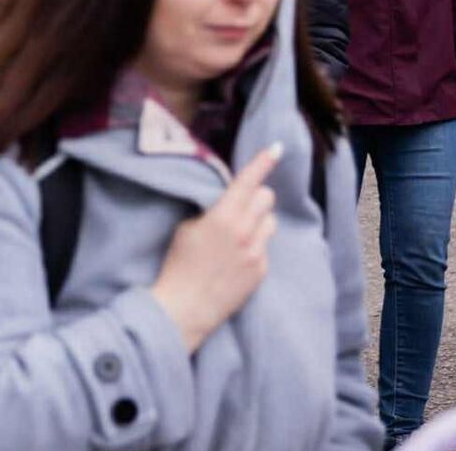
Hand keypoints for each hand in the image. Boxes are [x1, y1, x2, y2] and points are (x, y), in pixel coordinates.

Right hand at [149, 142, 281, 352]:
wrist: (186, 307)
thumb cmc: (178, 265)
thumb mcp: (187, 228)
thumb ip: (211, 212)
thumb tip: (226, 203)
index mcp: (223, 217)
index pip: (248, 182)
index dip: (263, 162)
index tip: (277, 147)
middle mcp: (245, 232)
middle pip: (266, 198)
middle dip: (256, 196)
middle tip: (241, 204)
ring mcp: (256, 253)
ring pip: (270, 222)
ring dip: (258, 221)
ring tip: (239, 235)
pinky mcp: (261, 271)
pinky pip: (265, 247)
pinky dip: (254, 246)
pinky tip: (236, 259)